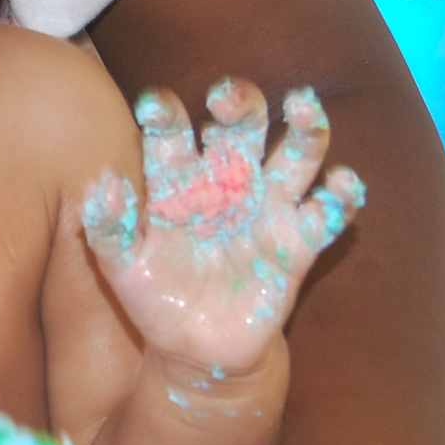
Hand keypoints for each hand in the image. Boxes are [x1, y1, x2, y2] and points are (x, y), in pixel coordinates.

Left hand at [82, 78, 364, 375]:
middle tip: (225, 97)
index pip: (173, 133)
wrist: (195, 346)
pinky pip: (327, 213)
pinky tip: (340, 184)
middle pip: (242, 126)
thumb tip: (103, 185)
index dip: (165, 113)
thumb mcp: (122, 266)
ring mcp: (266, 210)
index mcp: (179, 179)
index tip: (153, 104)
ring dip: (306, 127)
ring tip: (303, 105)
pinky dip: (340, 196)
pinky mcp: (297, 245)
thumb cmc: (153, 295)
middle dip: (239, 103)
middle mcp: (227, 182)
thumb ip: (109, 227)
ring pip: (297, 154)